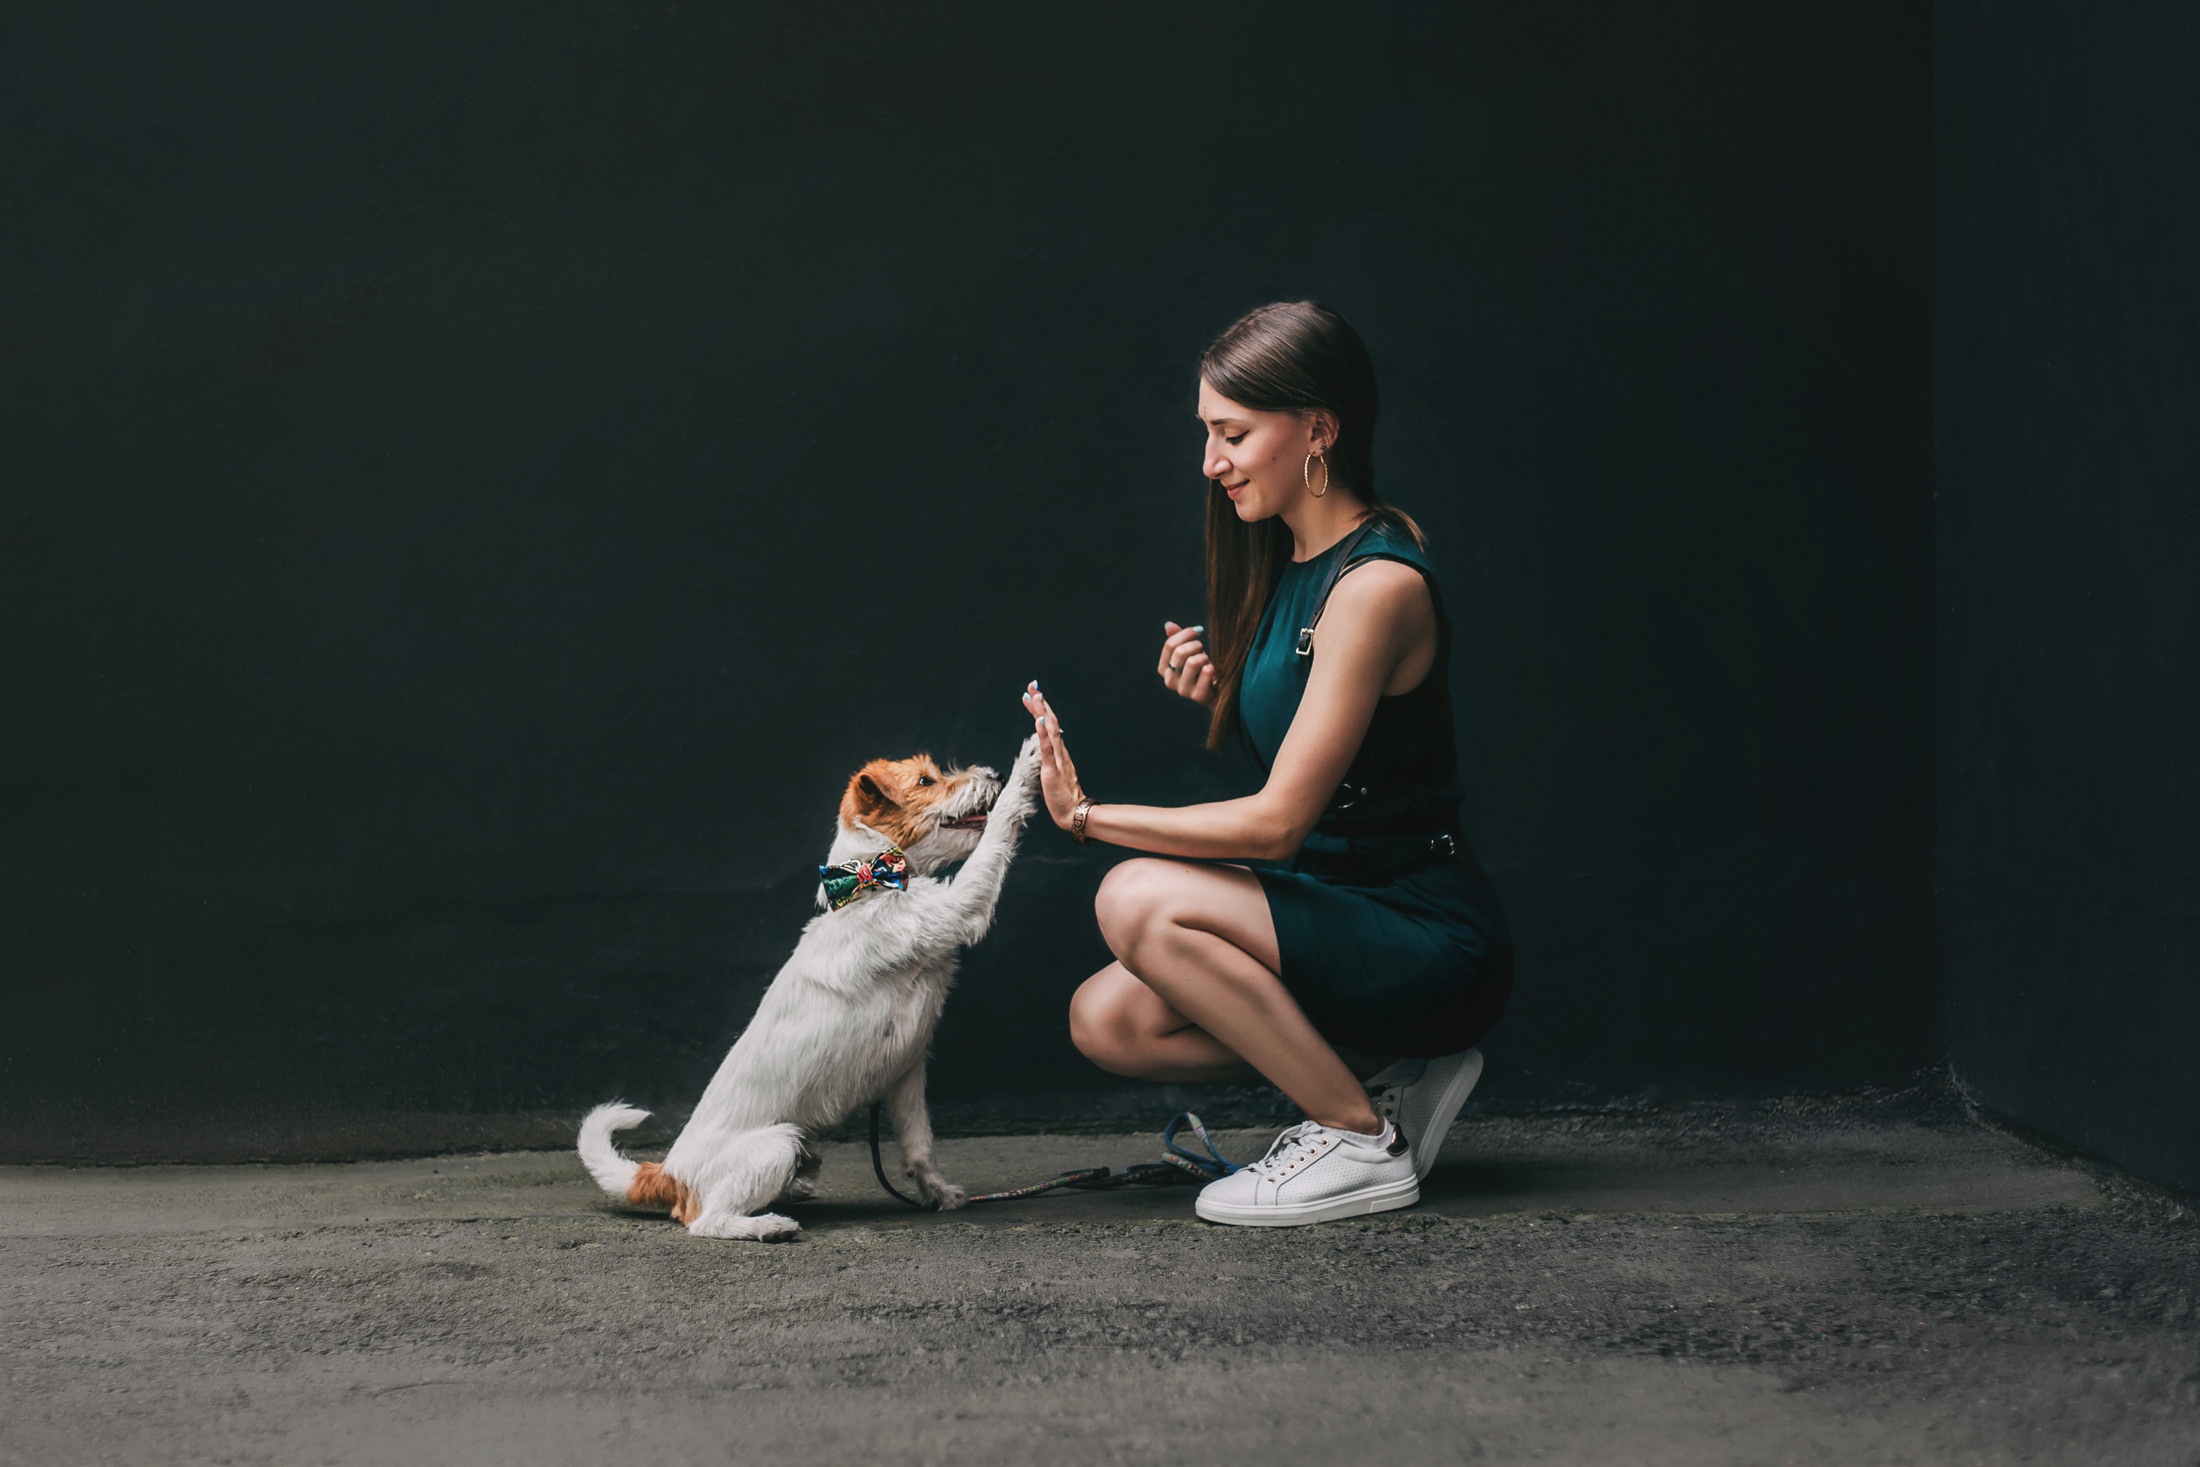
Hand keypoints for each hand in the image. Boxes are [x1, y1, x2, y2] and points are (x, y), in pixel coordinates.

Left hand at [1019, 681, 1086, 830]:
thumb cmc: (1064, 798)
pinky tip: (1038, 720)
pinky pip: (1047, 749)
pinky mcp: (1052, 770)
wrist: (1074, 813)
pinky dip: (1043, 733)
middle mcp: (1060, 752)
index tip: (1031, 695)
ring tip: (1035, 695)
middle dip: (1040, 702)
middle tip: (1032, 685)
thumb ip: (1051, 762)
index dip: (1040, 709)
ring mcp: (1057, 760)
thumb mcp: (1055, 775)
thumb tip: (1043, 752)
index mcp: (1060, 752)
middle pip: (1050, 721)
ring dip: (1042, 711)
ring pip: (1050, 730)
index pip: (1049, 725)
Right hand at [1159, 621, 1217, 707]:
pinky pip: (1206, 671)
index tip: (1198, 630)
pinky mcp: (1198, 696)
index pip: (1170, 645)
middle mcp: (1169, 681)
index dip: (1185, 634)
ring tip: (1206, 662)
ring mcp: (1183, 690)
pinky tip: (1212, 673)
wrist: (1215, 691)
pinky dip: (1212, 667)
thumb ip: (1178, 639)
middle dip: (1196, 645)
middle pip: (1180, 652)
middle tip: (1202, 648)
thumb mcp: (1188, 652)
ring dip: (1204, 657)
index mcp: (1163, 669)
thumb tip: (1168, 625)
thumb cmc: (1200, 668)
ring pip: (1192, 662)